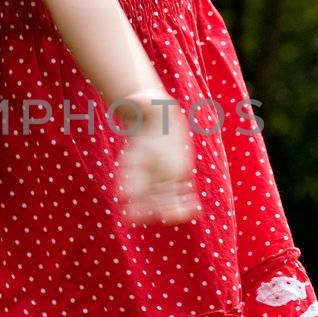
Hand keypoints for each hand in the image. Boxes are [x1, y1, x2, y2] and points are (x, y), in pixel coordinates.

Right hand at [114, 95, 200, 225]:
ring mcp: (160, 176)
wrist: (158, 117)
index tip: (124, 196)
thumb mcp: (147, 102)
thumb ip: (142, 102)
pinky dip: (183, 204)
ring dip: (165, 209)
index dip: (126, 184)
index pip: (128, 172)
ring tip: (174, 216)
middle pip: (141, 192)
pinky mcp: (175, 178)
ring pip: (159, 198)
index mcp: (136, 154)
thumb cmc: (150, 108)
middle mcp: (146, 170)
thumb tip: (135, 97)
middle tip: (136, 218)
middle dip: (140, 205)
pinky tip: (193, 209)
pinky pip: (178, 195)